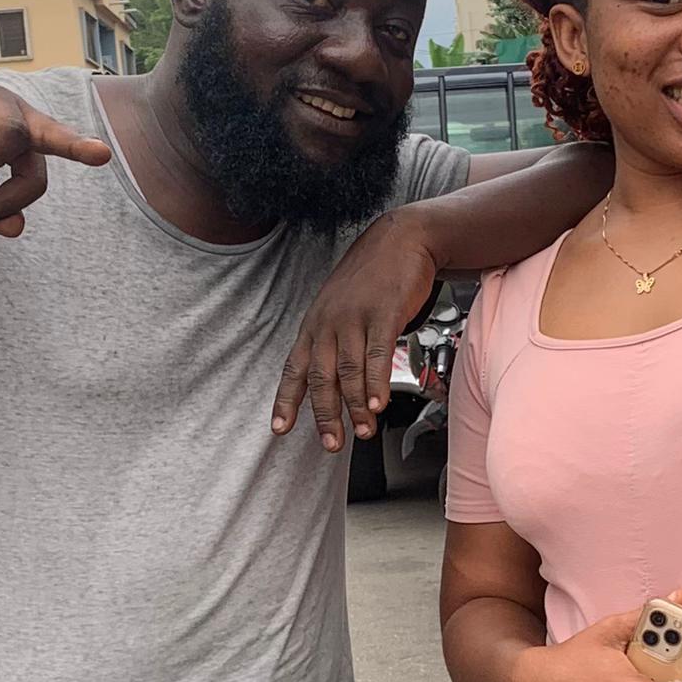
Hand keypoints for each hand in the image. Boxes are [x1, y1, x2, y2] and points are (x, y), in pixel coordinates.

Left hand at [273, 208, 433, 450]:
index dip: (286, 402)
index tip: (280, 430)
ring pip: (349, 371)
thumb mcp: (342, 306)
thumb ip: (336, 340)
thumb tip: (337, 379)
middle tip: (332, 443)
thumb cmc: (373, 275)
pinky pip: (377, 354)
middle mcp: (330, 322)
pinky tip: (377, 403)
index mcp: (316, 324)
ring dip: (355, 407)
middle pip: (320, 377)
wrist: (402, 238)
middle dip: (325, 415)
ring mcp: (356, 317)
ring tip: (363, 430)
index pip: (294, 369)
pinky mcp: (384, 313)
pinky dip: (376, 382)